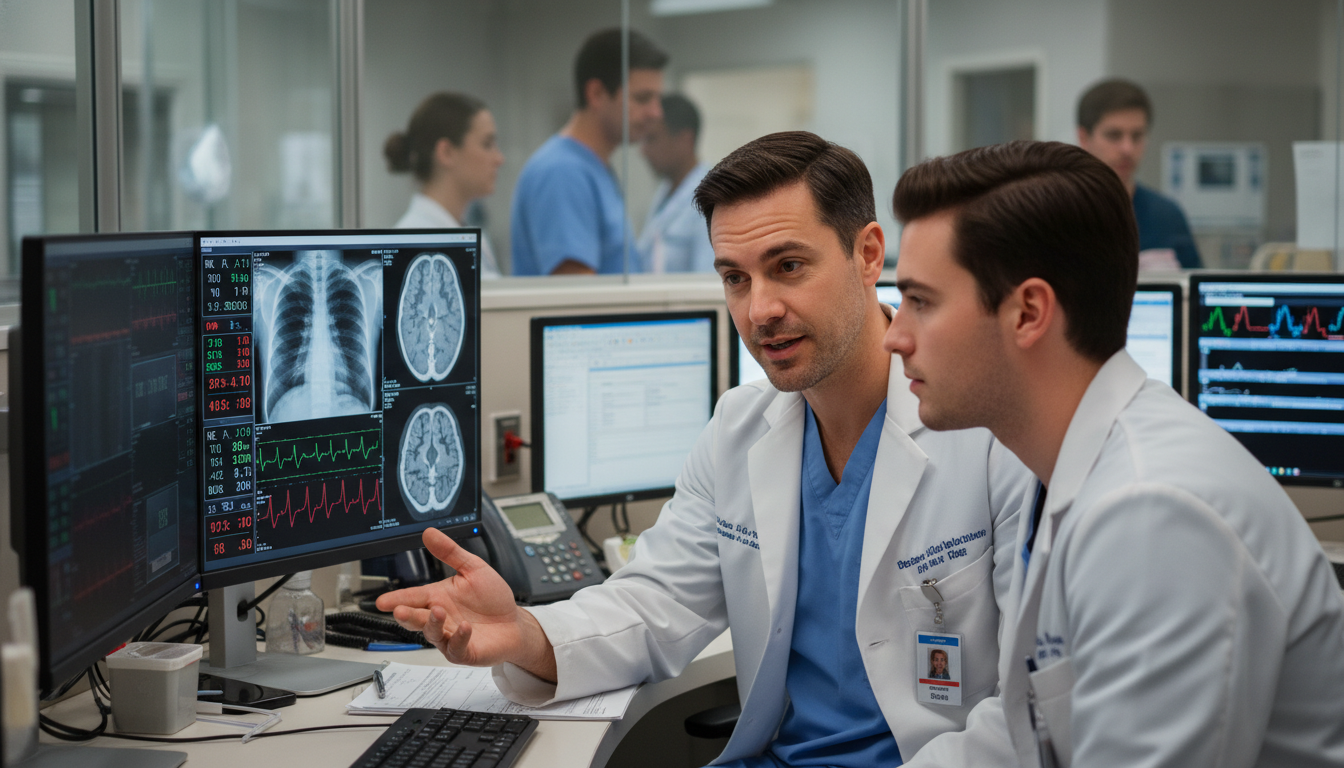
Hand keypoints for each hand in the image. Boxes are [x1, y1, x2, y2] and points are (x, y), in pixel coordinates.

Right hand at [376, 528, 556, 680]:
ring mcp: (450, 636)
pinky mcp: (464, 652)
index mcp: (438, 598)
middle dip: (406, 615)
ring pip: (433, 633)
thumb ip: (450, 552)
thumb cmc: (492, 598)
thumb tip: (430, 533)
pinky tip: (465, 627)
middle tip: (400, 611)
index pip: (413, 597)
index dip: (397, 599)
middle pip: (416, 618)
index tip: (382, 601)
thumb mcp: (473, 569)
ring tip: (438, 612)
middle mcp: (441, 618)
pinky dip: (459, 637)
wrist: (514, 623)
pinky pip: (457, 647)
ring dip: (433, 623)